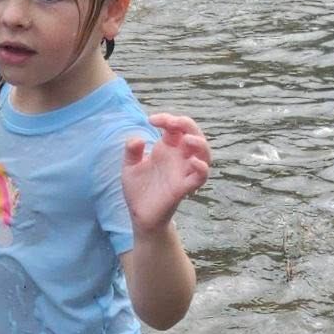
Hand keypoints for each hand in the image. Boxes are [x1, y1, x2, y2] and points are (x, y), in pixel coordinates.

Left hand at [122, 114, 211, 233]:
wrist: (139, 215)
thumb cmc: (138, 189)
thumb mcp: (129, 166)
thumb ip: (131, 151)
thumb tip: (138, 139)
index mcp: (167, 148)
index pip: (175, 127)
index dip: (167, 119)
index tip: (151, 120)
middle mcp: (179, 157)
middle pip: (194, 134)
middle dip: (187, 124)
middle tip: (173, 122)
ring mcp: (184, 172)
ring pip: (204, 154)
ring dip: (200, 143)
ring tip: (187, 139)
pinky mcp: (184, 188)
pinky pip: (200, 177)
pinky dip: (201, 168)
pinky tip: (193, 162)